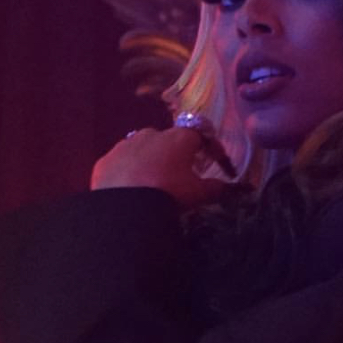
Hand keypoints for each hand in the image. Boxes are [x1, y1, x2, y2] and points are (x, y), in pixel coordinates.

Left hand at [91, 126, 233, 209]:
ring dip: (151, 160)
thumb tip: (237, 187)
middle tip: (182, 175)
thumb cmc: (169, 193)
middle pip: (169, 139)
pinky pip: (121, 162)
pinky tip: (132, 189)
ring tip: (154, 182)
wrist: (125, 209)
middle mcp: (151, 134)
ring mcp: (125, 145)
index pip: (200, 132)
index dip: (211, 146)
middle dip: (177, 153)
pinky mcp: (105, 160)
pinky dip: (129, 171)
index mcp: (178, 138)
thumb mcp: (199, 194)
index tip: (217, 161)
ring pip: (142, 148)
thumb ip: (218, 188)